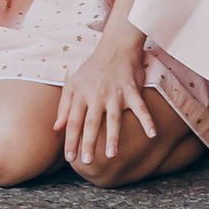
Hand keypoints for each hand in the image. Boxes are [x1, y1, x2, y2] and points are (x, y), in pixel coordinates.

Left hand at [58, 22, 155, 168]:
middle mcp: (97, 95)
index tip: (70, 158)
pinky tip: (152, 134)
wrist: (116, 46)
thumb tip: (56, 128)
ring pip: (113, 118)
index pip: (74, 122)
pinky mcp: (132, 90)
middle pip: (92, 123)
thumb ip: (64, 106)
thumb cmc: (92, 68)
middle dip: (88, 142)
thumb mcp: (73, 83)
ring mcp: (116, 93)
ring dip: (113, 137)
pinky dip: (147, 120)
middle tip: (87, 161)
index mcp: (81, 95)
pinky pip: (140, 108)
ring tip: (111, 155)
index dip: (71, 140)